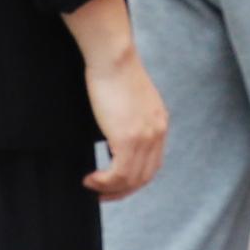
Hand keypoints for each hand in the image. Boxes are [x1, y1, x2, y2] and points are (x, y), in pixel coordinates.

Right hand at [62, 0, 165, 199]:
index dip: (133, 179)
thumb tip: (112, 134)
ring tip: (92, 186)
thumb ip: (127, 118)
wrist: (113, 56)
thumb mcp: (128, 99)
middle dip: (123, 190)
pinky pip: (119, 174)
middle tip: (102, 193)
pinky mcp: (129, 139)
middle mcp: (157, 133)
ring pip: (131, 179)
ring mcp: (145, 137)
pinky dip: (104, 182)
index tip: (115, 183)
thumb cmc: (113, 71)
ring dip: (110, 188)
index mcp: (159, 123)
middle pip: (144, 176)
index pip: (152, 163)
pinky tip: (90, 179)